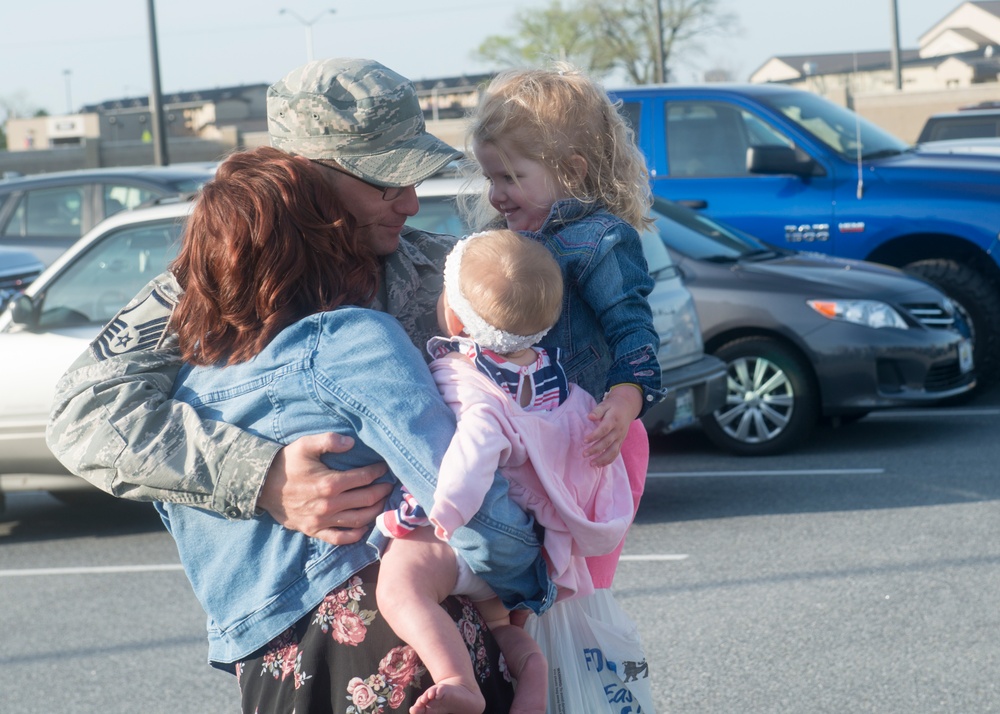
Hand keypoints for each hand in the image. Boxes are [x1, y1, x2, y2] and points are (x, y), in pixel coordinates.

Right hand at [257, 432, 391, 545]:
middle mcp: (329, 505)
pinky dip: (356, 534)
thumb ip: (329, 440)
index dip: (378, 472)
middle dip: (382, 492)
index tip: (384, 468)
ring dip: (376, 511)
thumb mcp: (305, 445)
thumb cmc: (286, 463)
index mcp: (329, 483)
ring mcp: (322, 521)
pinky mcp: (315, 531)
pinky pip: (341, 538)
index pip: (364, 478)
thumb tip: (352, 442)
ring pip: (359, 520)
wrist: (262, 486)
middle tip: (389, 485)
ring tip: (382, 502)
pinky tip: (364, 526)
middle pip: (367, 500)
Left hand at [584, 385, 641, 465]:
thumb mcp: (605, 405)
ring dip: (602, 459)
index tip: (584, 441)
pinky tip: (599, 465)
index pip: (604, 429)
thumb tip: (589, 417)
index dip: (594, 436)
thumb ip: (597, 411)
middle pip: (607, 442)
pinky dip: (608, 461)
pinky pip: (616, 453)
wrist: (627, 408)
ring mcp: (620, 438)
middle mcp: (618, 431)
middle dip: (596, 449)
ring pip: (613, 451)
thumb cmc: (612, 407)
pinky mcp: (620, 442)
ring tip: (591, 464)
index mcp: (613, 420)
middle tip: (584, 454)